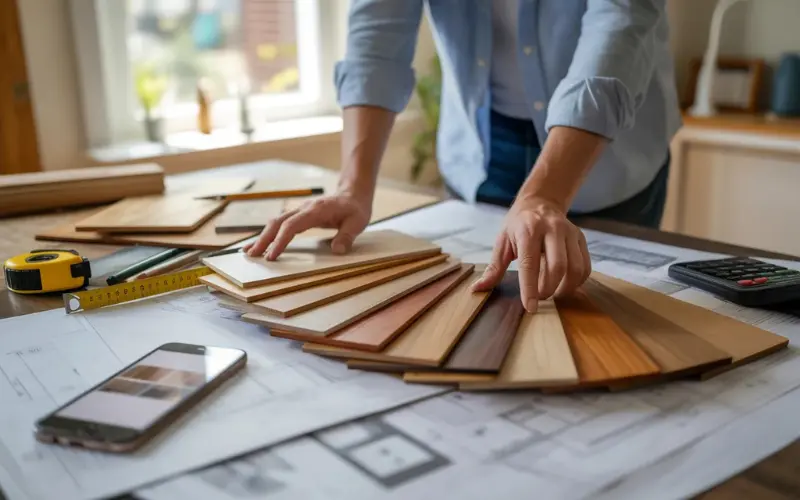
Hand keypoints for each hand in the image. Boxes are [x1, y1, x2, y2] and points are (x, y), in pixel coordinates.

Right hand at [243, 192, 371, 259]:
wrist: (353, 194)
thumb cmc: (356, 208)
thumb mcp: (358, 222)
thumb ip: (347, 236)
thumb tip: (337, 251)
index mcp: (316, 210)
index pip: (292, 226)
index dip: (280, 240)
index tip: (272, 255)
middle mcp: (304, 209)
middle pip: (278, 223)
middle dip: (263, 239)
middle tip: (251, 255)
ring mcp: (300, 211)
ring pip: (276, 222)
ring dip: (263, 237)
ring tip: (249, 252)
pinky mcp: (299, 215)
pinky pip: (281, 224)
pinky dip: (269, 234)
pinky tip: (261, 244)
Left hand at [470, 195, 590, 312]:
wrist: (540, 203)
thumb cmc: (518, 225)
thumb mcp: (502, 241)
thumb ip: (493, 267)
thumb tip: (477, 289)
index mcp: (528, 230)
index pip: (530, 264)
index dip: (530, 288)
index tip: (530, 308)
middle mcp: (552, 229)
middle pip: (558, 267)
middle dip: (549, 289)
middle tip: (540, 297)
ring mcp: (570, 233)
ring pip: (575, 268)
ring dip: (565, 288)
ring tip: (553, 293)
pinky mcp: (581, 239)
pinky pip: (585, 266)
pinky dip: (577, 282)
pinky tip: (564, 285)